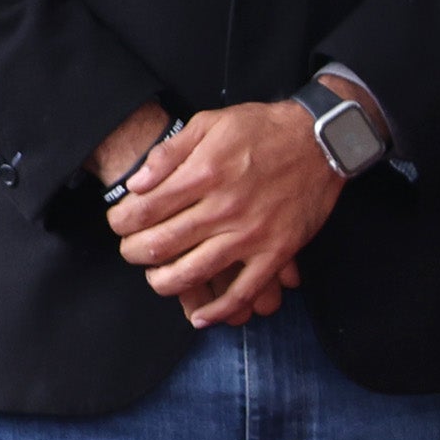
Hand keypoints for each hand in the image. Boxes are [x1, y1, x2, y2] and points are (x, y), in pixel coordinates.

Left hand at [108, 100, 345, 328]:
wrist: (320, 141)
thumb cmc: (263, 129)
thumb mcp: (211, 122)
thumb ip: (171, 151)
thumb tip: (137, 184)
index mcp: (205, 173)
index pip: (146, 209)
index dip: (122, 221)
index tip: (118, 223)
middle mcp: (225, 207)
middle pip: (162, 244)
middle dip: (134, 252)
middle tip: (130, 251)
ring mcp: (251, 234)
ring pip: (194, 273)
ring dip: (163, 282)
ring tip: (155, 277)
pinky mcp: (276, 252)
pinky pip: (243, 291)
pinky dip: (218, 310)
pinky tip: (200, 316)